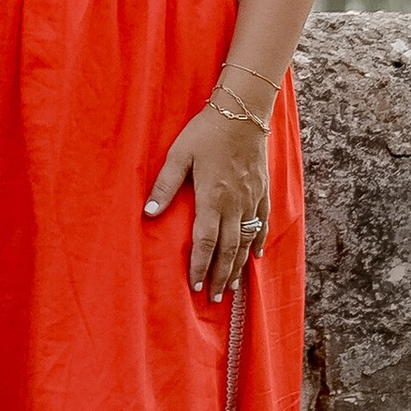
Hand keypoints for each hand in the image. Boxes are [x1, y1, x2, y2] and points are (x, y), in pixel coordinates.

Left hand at [143, 103, 269, 301]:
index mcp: (212, 199)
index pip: (205, 242)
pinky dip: (259, 241)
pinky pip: (262, 222)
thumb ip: (165, 185)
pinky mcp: (263, 190)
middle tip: (213, 298)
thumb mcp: (179, 155)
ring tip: (231, 287)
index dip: (199, 266)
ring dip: (238, 266)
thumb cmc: (205, 132)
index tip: (194, 286)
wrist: (242, 112)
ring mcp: (252, 199)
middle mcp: (234, 205)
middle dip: (219, 275)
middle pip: (228, 249)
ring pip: (246, 241)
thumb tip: (148, 213)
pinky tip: (257, 256)